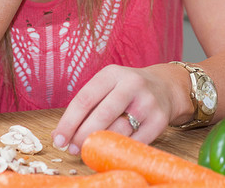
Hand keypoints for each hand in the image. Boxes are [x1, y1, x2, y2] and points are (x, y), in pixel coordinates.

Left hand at [51, 65, 175, 153]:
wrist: (165, 87)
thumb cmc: (126, 91)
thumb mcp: (107, 86)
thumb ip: (86, 106)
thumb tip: (59, 135)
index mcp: (112, 74)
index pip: (85, 99)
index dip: (69, 122)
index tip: (59, 139)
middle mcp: (131, 84)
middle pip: (102, 115)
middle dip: (83, 135)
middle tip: (72, 149)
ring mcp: (147, 102)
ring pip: (118, 130)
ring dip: (100, 144)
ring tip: (89, 150)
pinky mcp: (159, 120)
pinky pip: (135, 142)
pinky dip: (120, 149)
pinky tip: (111, 151)